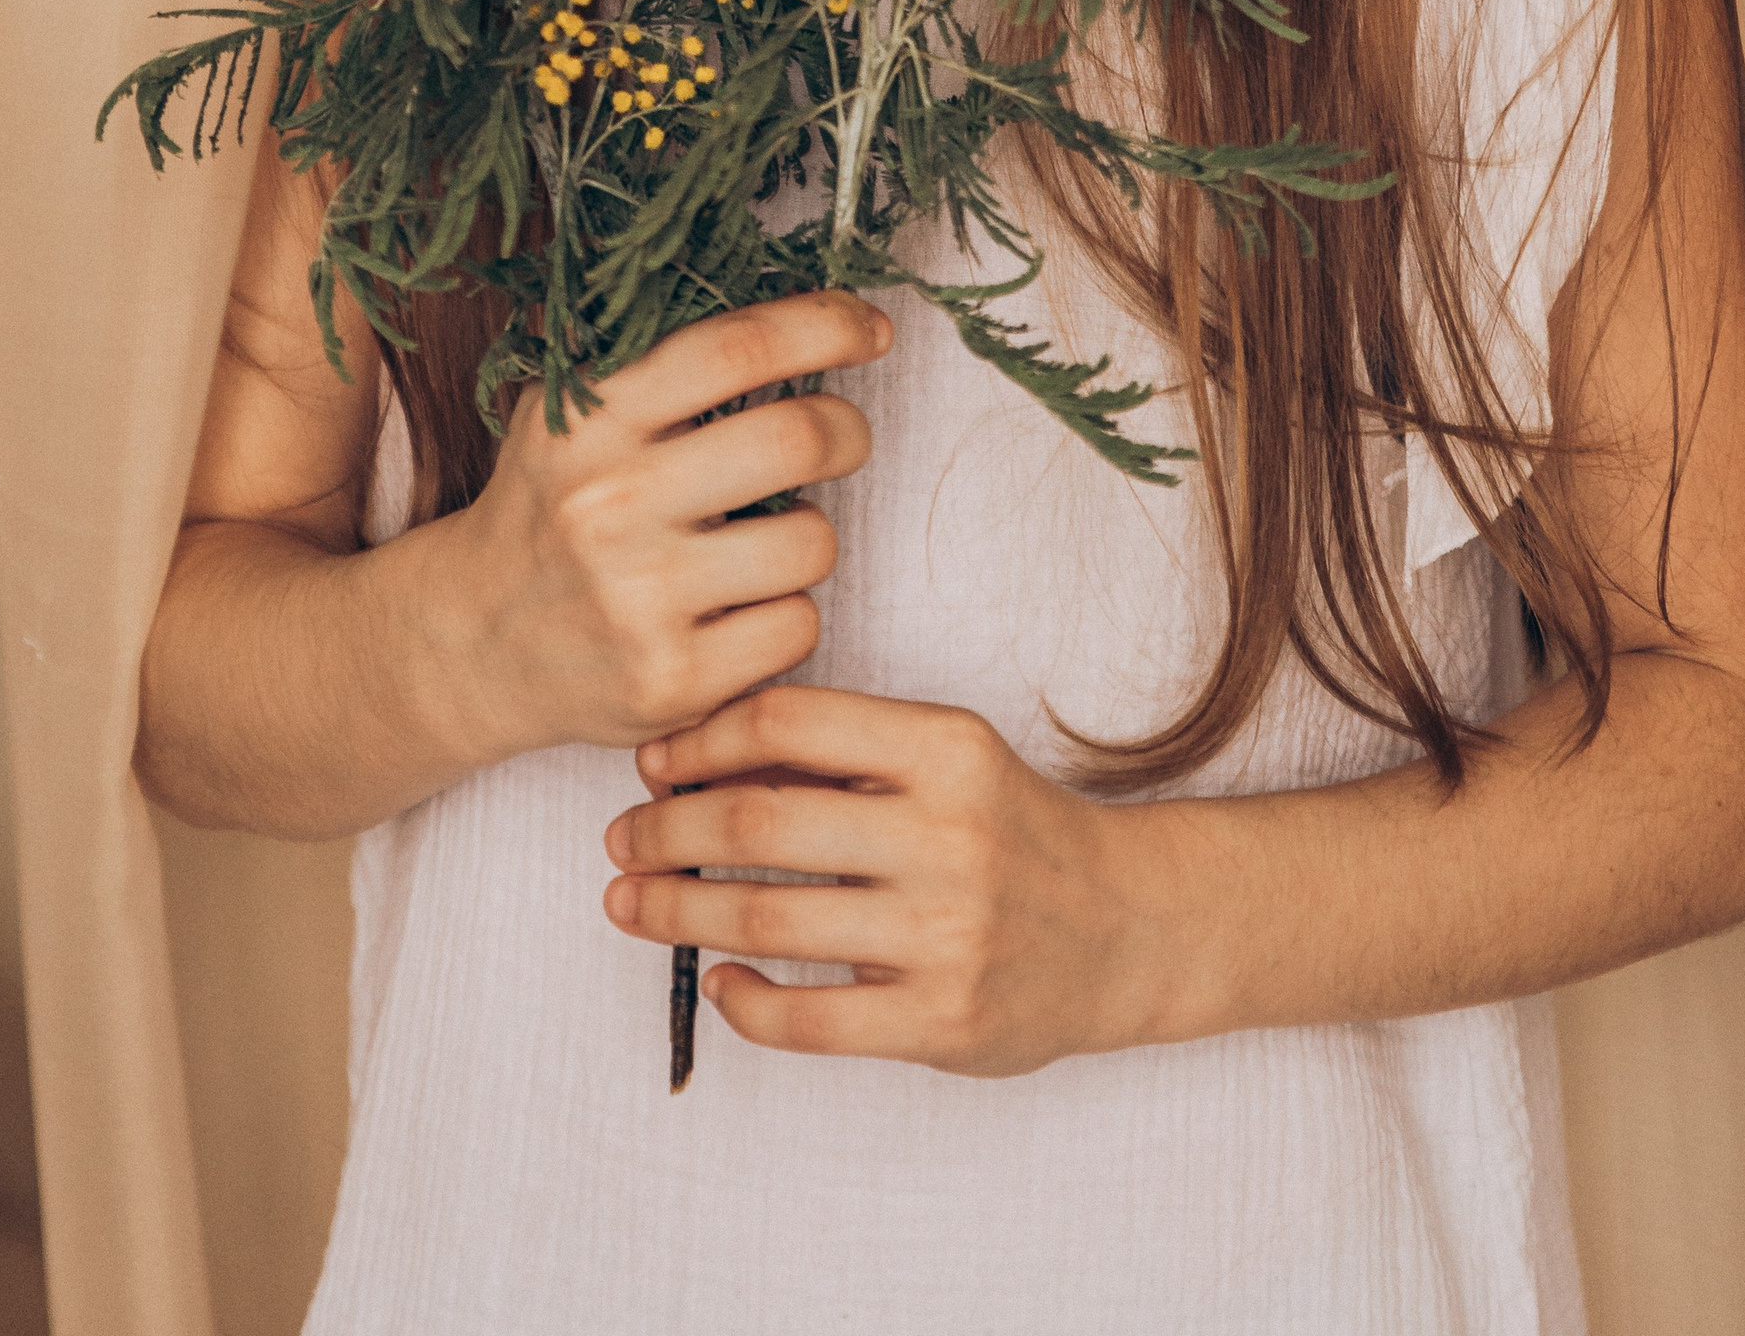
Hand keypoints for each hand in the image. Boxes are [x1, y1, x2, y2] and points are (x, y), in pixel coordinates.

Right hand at [442, 296, 887, 764]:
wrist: (474, 638)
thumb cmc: (550, 506)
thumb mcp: (569, 411)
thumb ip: (657, 361)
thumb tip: (796, 310)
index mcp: (587, 420)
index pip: (734, 348)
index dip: (823, 327)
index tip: (871, 327)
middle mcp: (608, 505)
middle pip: (794, 439)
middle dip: (846, 430)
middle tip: (842, 437)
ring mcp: (639, 600)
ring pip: (810, 541)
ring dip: (809, 533)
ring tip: (763, 539)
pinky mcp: (671, 682)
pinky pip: (797, 627)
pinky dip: (787, 613)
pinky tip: (740, 608)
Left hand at [602, 682, 1182, 1072]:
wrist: (1125, 927)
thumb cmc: (1008, 830)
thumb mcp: (945, 757)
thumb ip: (842, 751)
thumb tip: (693, 756)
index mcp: (944, 748)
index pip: (786, 722)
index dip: (698, 739)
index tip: (651, 761)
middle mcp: (945, 835)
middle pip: (758, 823)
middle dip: (665, 831)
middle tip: (619, 839)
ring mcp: (945, 935)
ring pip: (767, 920)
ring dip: (676, 911)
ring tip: (633, 904)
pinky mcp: (941, 1022)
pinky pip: (808, 1022)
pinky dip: (744, 1002)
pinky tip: (720, 979)